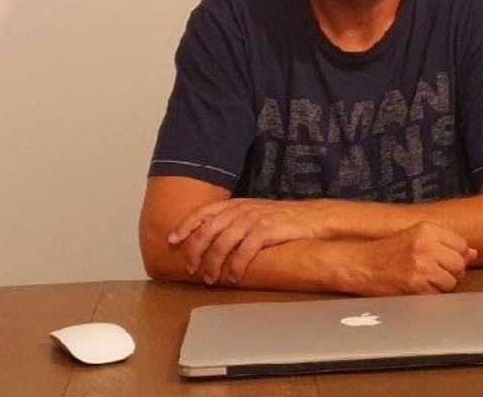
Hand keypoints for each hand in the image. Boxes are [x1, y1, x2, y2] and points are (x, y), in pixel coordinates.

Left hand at [169, 198, 325, 283]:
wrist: (310, 218)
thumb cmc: (280, 219)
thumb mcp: (253, 212)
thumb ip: (233, 220)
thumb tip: (211, 237)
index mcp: (235, 204)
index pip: (202, 213)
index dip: (185, 226)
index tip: (173, 240)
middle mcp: (240, 210)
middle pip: (207, 231)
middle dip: (195, 251)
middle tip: (191, 268)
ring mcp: (252, 220)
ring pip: (222, 244)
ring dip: (213, 264)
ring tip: (210, 278)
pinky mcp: (265, 231)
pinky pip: (243, 252)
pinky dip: (235, 267)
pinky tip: (234, 277)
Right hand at [351, 222, 477, 295]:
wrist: (363, 265)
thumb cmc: (389, 252)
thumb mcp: (416, 237)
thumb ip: (445, 242)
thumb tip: (474, 253)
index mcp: (426, 229)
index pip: (462, 244)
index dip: (458, 256)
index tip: (446, 260)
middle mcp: (425, 245)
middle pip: (459, 264)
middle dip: (452, 272)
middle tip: (436, 273)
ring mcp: (421, 266)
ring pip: (452, 281)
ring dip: (443, 285)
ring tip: (426, 280)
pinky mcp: (416, 286)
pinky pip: (439, 294)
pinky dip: (432, 295)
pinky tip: (419, 288)